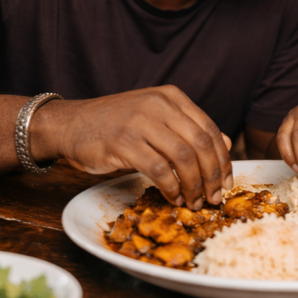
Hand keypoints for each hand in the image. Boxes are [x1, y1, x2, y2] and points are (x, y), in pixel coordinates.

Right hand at [52, 85, 232, 209]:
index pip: (209, 129)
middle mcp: (158, 105)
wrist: (70, 124)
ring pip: (183, 158)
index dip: (223, 159)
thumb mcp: (156, 119)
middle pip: (201, 144)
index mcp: (171, 97)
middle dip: (213, 176)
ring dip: (194, 185)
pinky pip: (159, 170)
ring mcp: (140, 122)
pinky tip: (173, 197)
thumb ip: (189, 130)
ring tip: (194, 201)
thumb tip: (228, 144)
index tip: (227, 181)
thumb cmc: (115, 125)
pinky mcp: (123, 143)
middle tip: (214, 197)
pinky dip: (171, 188)